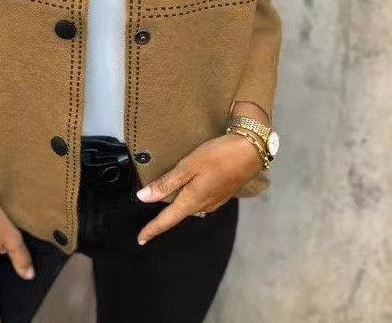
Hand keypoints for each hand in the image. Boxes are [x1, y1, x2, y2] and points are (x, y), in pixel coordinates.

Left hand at [134, 133, 262, 244]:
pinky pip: (200, 200)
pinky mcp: (223, 193)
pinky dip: (189, 197)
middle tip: (150, 219)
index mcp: (192, 201)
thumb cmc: (218, 156)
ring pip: (190, 206)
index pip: (167, 220)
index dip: (152, 229)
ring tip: (167, 200)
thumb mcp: (189, 166)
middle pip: (179, 213)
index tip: (140, 239)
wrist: (251, 151)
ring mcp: (215, 200)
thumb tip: (143, 197)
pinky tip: (189, 189)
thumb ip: (167, 183)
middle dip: (164, 216)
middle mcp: (203, 205)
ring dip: (178, 205)